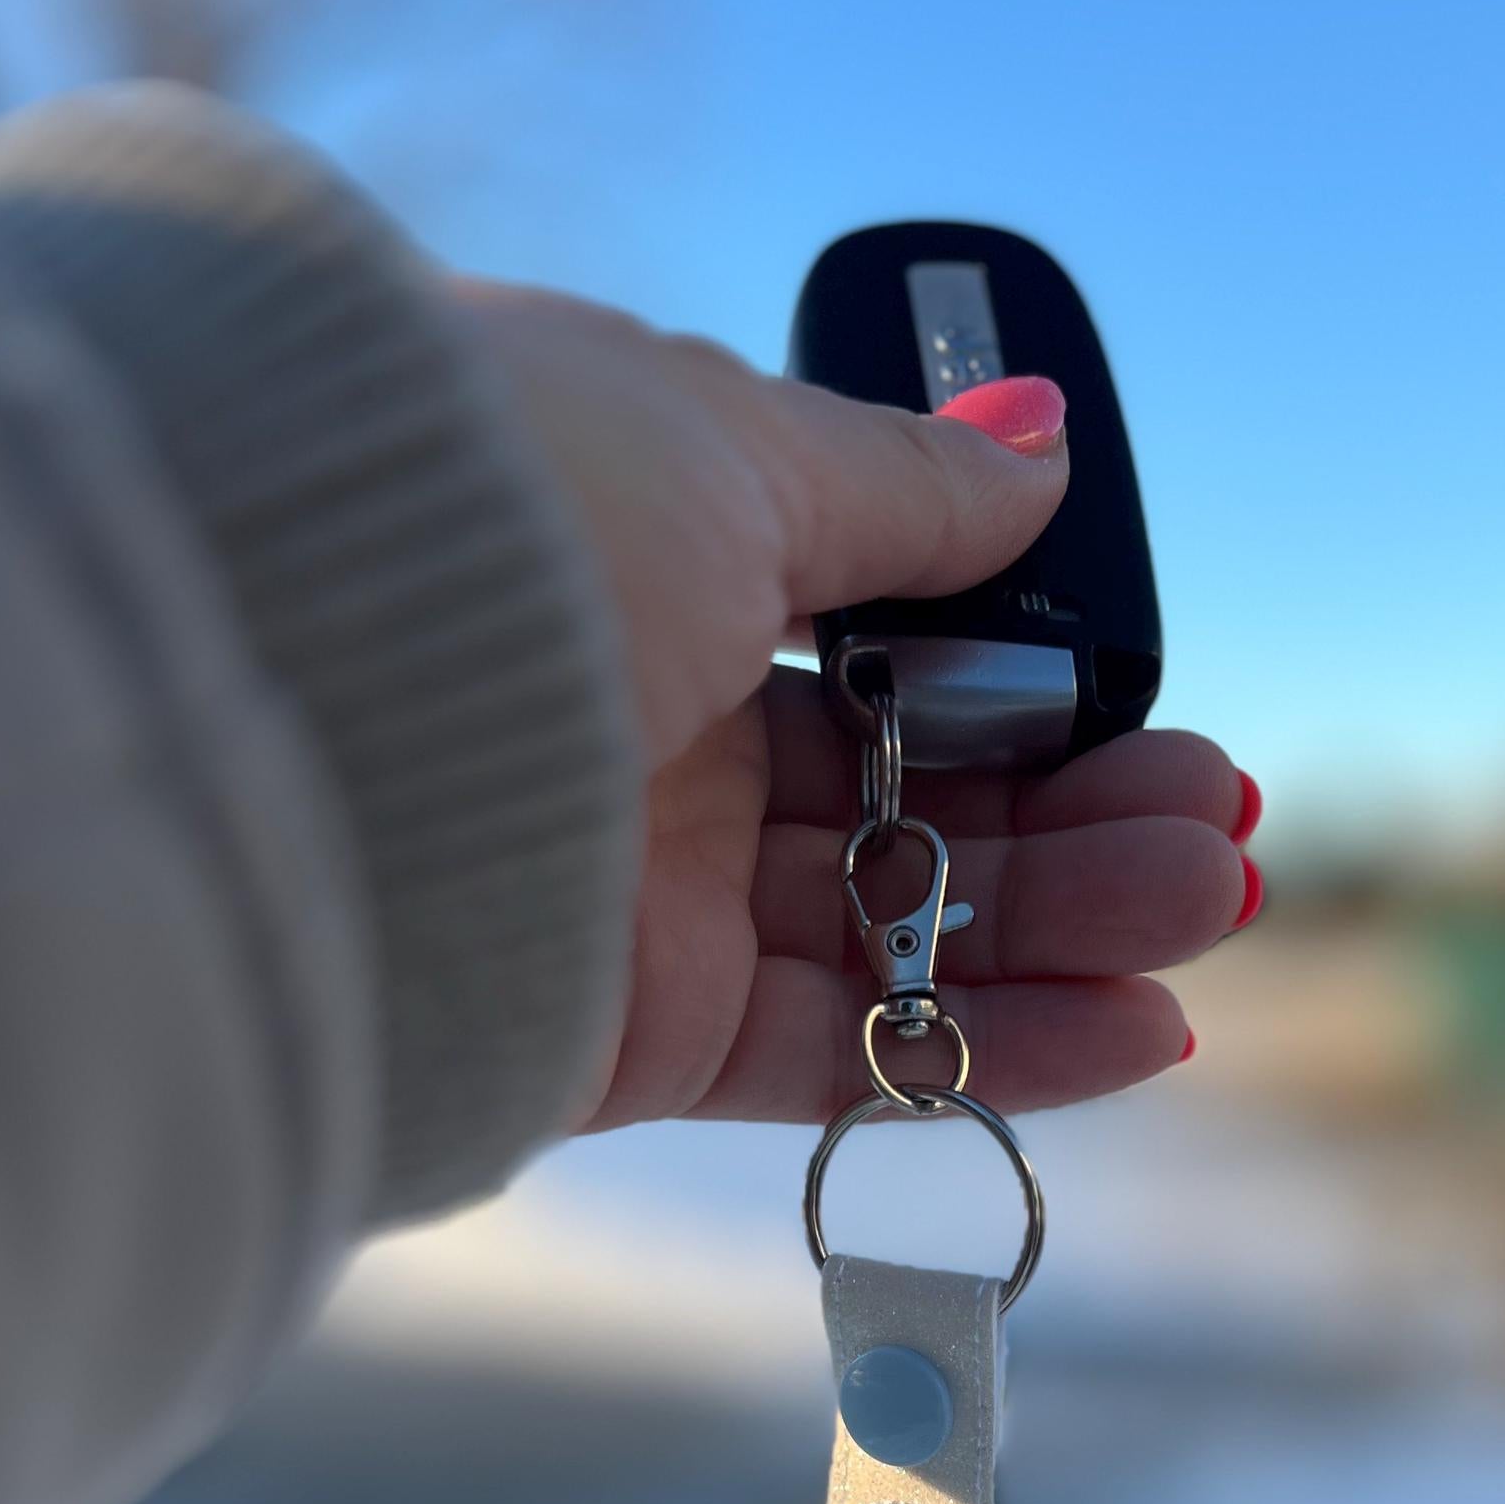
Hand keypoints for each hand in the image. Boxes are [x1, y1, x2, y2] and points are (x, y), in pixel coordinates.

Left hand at [458, 284, 1258, 1128]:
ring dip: (1070, 922)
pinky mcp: (634, 1037)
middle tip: (1216, 813)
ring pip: (897, 925)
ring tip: (1215, 895)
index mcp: (650, 560)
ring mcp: (638, 891)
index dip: (1016, 672)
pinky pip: (848, 1053)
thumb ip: (902, 487)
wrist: (289, 692)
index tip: (1136, 687)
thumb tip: (1039, 452)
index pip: (870, 636)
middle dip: (1077, 807)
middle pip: (906, 792)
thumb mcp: (731, 450)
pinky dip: (995, 1051)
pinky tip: (1144, 1025)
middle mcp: (640, 726)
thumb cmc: (512, 512)